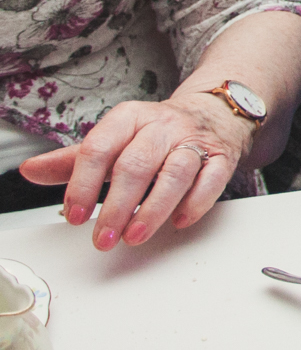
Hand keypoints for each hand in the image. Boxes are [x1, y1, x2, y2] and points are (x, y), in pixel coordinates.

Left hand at [17, 91, 255, 247]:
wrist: (216, 112)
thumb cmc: (156, 133)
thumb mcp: (114, 139)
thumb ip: (73, 160)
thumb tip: (30, 170)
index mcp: (129, 118)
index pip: (100, 148)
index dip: (83, 183)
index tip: (75, 214)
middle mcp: (162, 126)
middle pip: (137, 164)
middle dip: (117, 206)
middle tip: (103, 237)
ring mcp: (195, 140)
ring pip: (176, 172)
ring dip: (153, 209)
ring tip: (134, 236)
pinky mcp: (222, 157)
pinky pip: (212, 179)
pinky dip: (196, 202)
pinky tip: (179, 220)